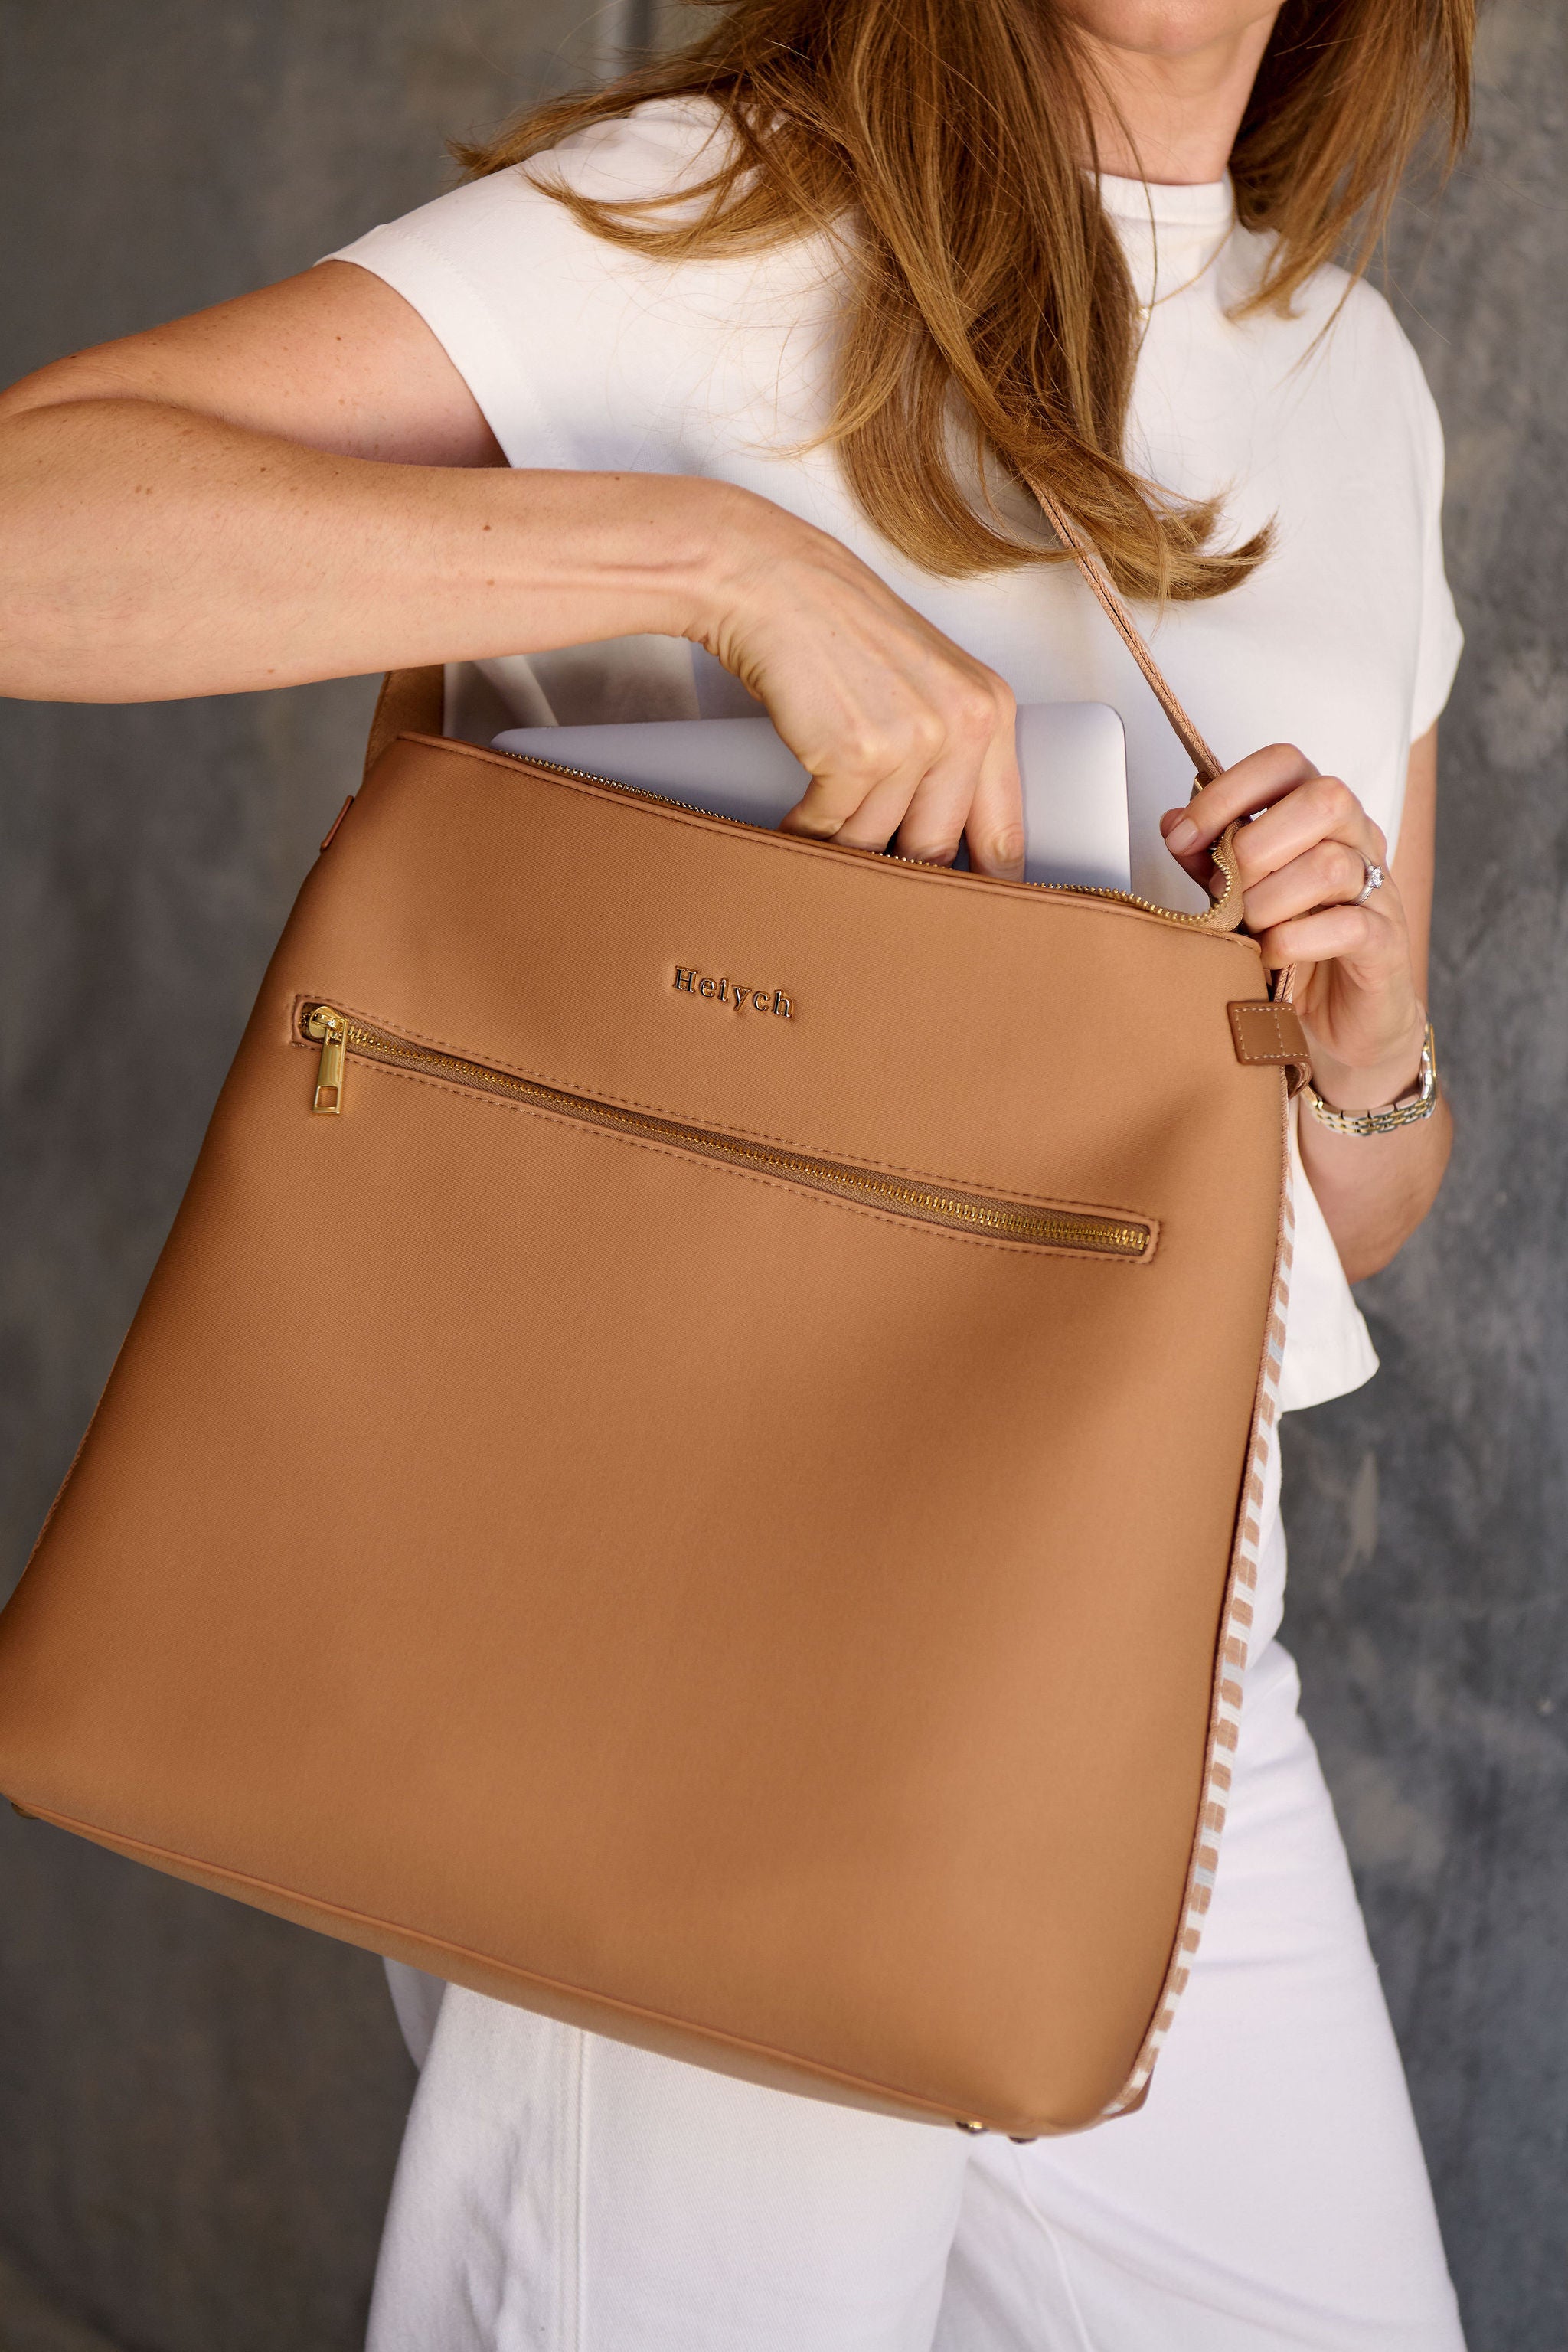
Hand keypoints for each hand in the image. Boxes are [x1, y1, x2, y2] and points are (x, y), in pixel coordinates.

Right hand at [696, 489, 1023, 878]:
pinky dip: (804, 833)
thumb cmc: (842, 634)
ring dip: (840, 846)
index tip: (971, 923)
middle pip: (937, 851)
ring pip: (876, 843)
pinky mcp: (855, 752)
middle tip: (875, 894)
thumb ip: (950, 759)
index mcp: (990, 711)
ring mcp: (911, 740)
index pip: (1004, 832)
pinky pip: (829, 827)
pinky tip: (795, 825)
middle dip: (897, 873)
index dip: (987, 888)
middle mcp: (962, 725)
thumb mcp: (926, 686)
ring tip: (821, 828)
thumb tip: (946, 852)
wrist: (777, 584)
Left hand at [1160, 744, 1425, 1112]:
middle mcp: (1357, 842)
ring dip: (1272, 901)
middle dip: (1257, 846)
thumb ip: (1211, 860)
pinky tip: (1271, 955)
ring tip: (1251, 929)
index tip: (1183, 835)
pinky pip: (1348, 925)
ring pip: (1332, 865)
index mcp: (1319, 817)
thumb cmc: (1289, 951)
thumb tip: (1173, 822)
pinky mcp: (1386, 943)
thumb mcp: (1238, 898)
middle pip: (1325, 798)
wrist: (1337, 1028)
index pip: (1285, 764)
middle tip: (1228, 892)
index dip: (1229, 791)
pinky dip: (1295, 941)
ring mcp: (1378, 891)